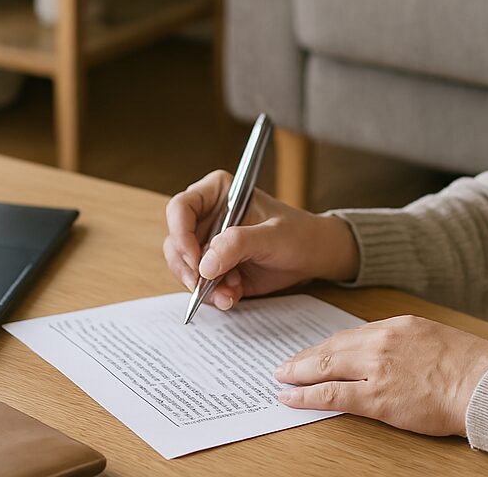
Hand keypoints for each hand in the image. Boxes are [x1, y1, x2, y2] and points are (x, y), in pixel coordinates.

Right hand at [162, 169, 359, 308]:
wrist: (312, 256)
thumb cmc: (298, 234)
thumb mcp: (272, 236)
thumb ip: (238, 244)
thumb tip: (204, 265)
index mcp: (217, 193)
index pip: (180, 208)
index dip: (180, 234)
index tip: (194, 259)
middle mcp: (207, 217)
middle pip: (175, 242)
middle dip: (189, 268)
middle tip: (204, 285)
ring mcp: (208, 244)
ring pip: (184, 268)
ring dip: (203, 286)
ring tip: (230, 292)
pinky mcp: (215, 268)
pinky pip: (200, 285)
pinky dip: (213, 295)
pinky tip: (234, 295)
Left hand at [271, 315, 487, 436]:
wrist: (486, 384)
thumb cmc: (471, 366)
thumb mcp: (435, 340)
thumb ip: (407, 344)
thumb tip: (389, 356)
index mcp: (398, 325)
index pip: (352, 334)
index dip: (329, 346)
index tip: (315, 351)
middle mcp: (383, 341)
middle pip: (333, 347)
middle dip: (305, 357)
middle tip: (285, 364)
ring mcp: (378, 368)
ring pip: (326, 367)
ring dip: (299, 373)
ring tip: (281, 378)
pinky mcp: (377, 397)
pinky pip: (331, 395)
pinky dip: (306, 396)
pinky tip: (290, 398)